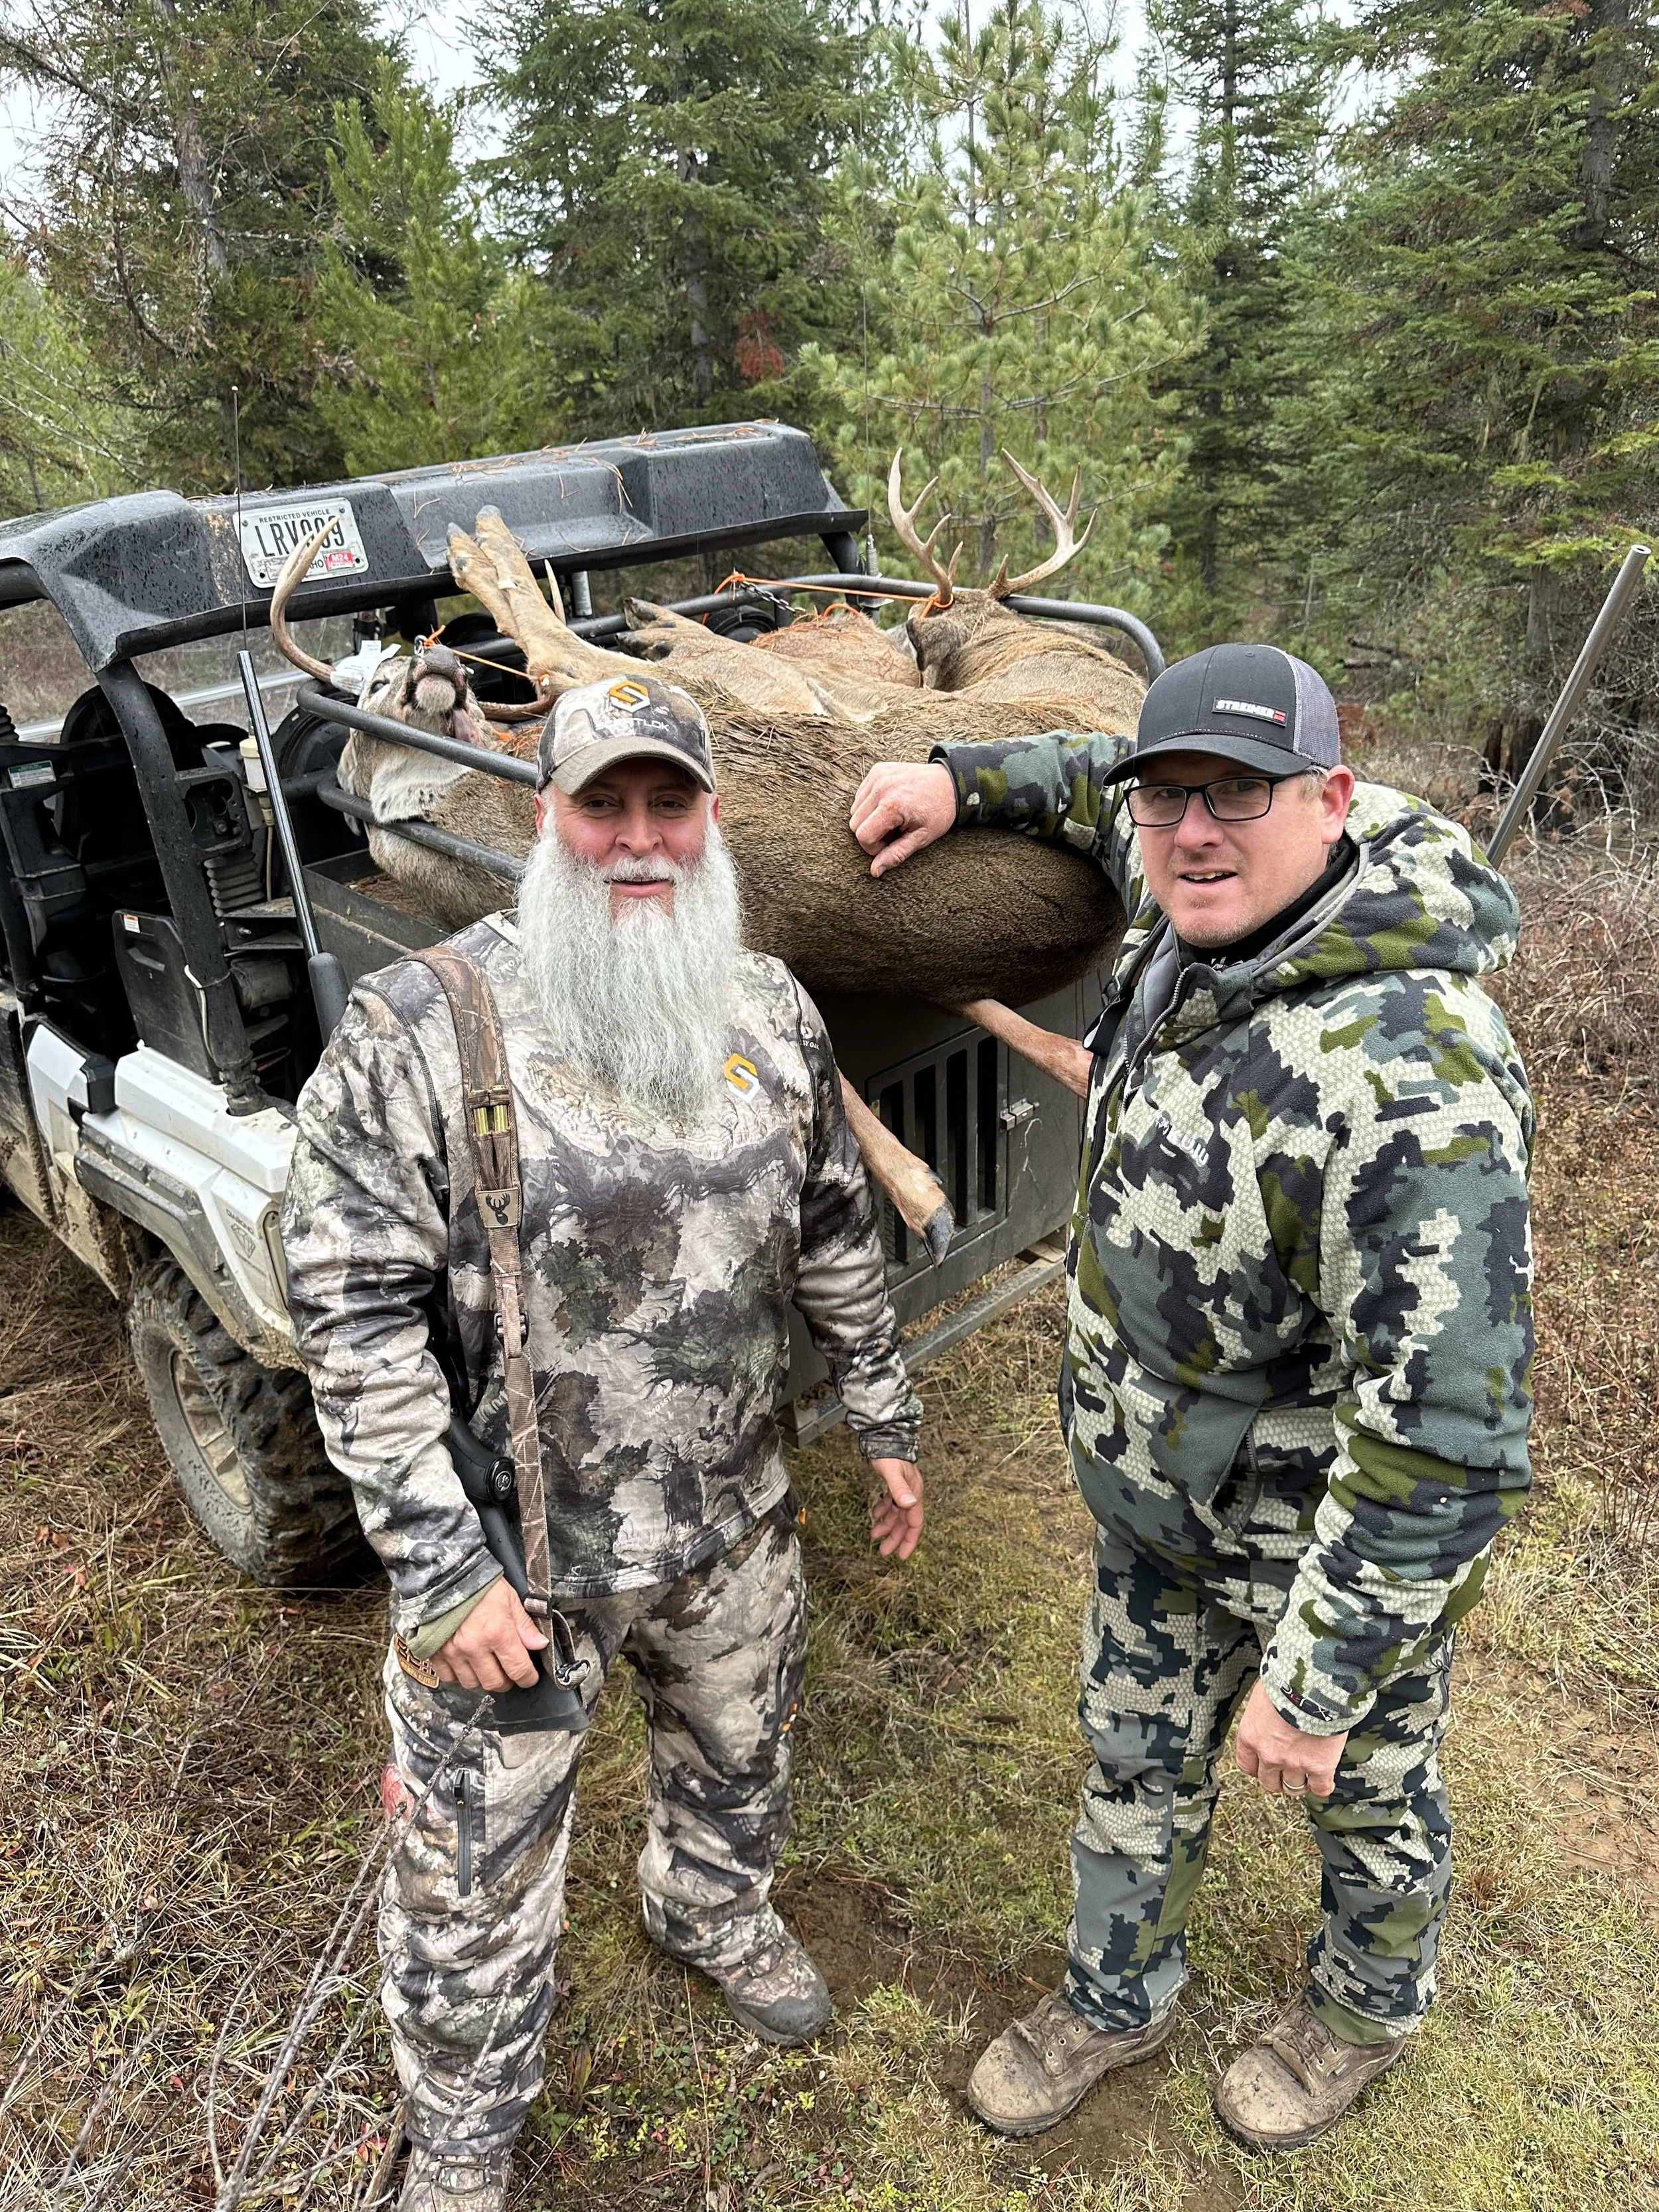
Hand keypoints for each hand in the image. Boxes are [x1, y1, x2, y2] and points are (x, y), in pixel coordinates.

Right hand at [431, 1577, 548, 1693]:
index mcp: (497, 1632)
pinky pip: (449, 1677)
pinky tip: (467, 1663)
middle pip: (495, 1683)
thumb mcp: (510, 1599)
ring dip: (483, 1679)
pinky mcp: (436, 1652)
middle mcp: (475, 1646)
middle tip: (509, 1672)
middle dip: (507, 1681)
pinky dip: (459, 1675)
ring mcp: (454, 1651)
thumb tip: (540, 1644)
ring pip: (472, 1683)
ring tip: (487, 1666)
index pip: (518, 1669)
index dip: (528, 1678)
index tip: (529, 1677)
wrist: (447, 1575)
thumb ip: (525, 1626)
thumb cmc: (480, 1585)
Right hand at [850, 762, 957, 876]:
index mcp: (892, 806)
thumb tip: (874, 872)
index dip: (873, 848)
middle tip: (893, 832)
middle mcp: (881, 788)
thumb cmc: (937, 813)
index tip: (890, 844)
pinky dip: (869, 804)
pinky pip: (860, 795)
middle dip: (870, 834)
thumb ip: (896, 854)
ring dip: (868, 819)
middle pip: (854, 824)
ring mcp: (878, 776)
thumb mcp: (921, 838)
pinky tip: (888, 804)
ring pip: (855, 810)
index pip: (863, 836)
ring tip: (892, 818)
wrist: (949, 783)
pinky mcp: (877, 770)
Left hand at [869, 1457, 923, 1558]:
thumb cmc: (889, 1453)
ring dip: (887, 1525)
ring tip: (874, 1534)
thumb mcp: (892, 1472)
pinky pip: (891, 1503)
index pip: (915, 1522)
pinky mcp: (894, 1484)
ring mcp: (902, 1489)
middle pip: (905, 1522)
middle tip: (883, 1551)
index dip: (910, 1540)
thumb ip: (899, 1489)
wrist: (885, 1435)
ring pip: (897, 1514)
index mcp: (914, 1493)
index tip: (902, 1555)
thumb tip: (909, 1503)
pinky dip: (883, 1511)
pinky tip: (875, 1515)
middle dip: (895, 1537)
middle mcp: (910, 1493)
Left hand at [1235, 1680, 1346, 1798]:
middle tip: (1288, 1769)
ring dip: (1300, 1782)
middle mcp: (1268, 1754)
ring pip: (1293, 1788)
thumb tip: (1269, 1713)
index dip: (1258, 1768)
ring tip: (1307, 1773)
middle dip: (1278, 1778)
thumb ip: (1263, 1715)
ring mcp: (1294, 1762)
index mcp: (1250, 1736)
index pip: (1247, 1766)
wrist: (1313, 1683)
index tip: (1265, 1765)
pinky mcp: (1319, 1766)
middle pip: (1269, 1782)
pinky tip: (1324, 1777)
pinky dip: (1322, 1785)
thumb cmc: (1286, 1679)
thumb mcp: (1263, 1695)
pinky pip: (1320, 1788)